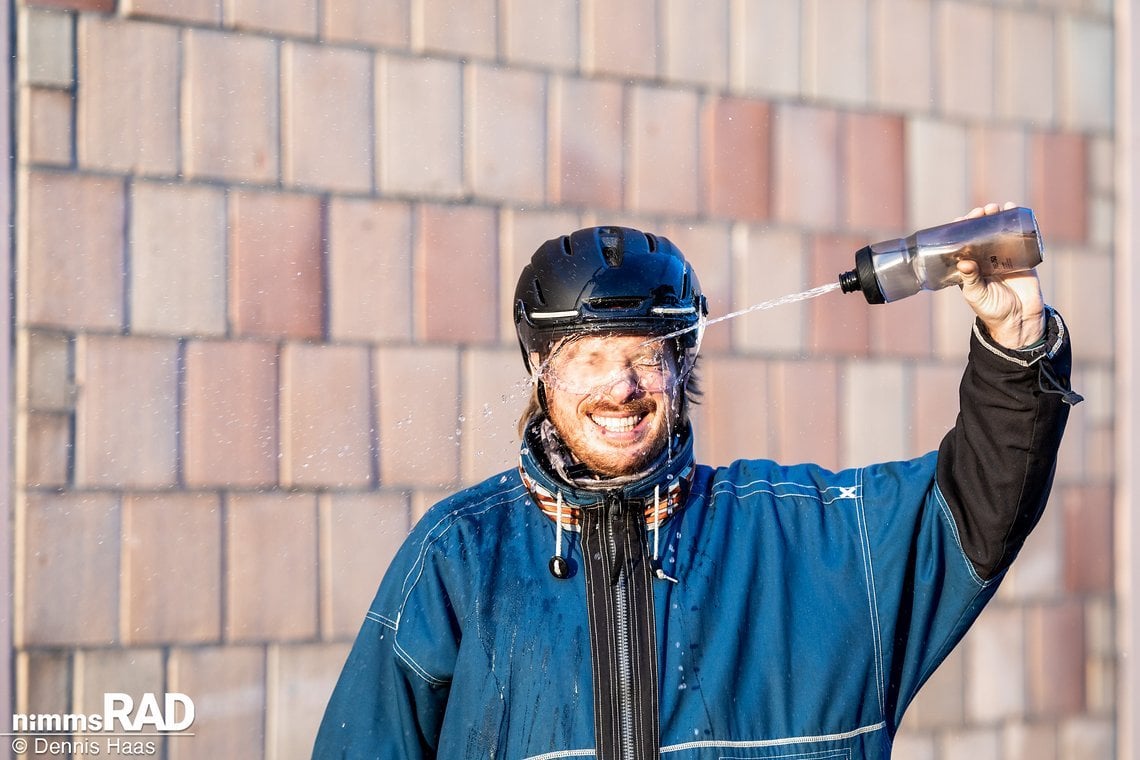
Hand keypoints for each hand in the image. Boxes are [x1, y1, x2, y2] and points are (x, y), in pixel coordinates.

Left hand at [955, 202, 1046, 348]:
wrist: (1020, 320)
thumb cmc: (993, 310)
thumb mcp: (977, 295)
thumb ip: (970, 280)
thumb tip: (963, 262)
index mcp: (970, 267)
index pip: (962, 244)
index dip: (961, 230)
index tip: (960, 219)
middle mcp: (985, 259)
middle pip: (980, 234)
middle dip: (980, 220)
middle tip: (982, 211)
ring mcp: (1004, 257)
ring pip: (999, 232)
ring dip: (997, 217)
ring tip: (997, 208)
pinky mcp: (1022, 258)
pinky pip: (1020, 238)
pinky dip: (1018, 223)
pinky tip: (1014, 211)